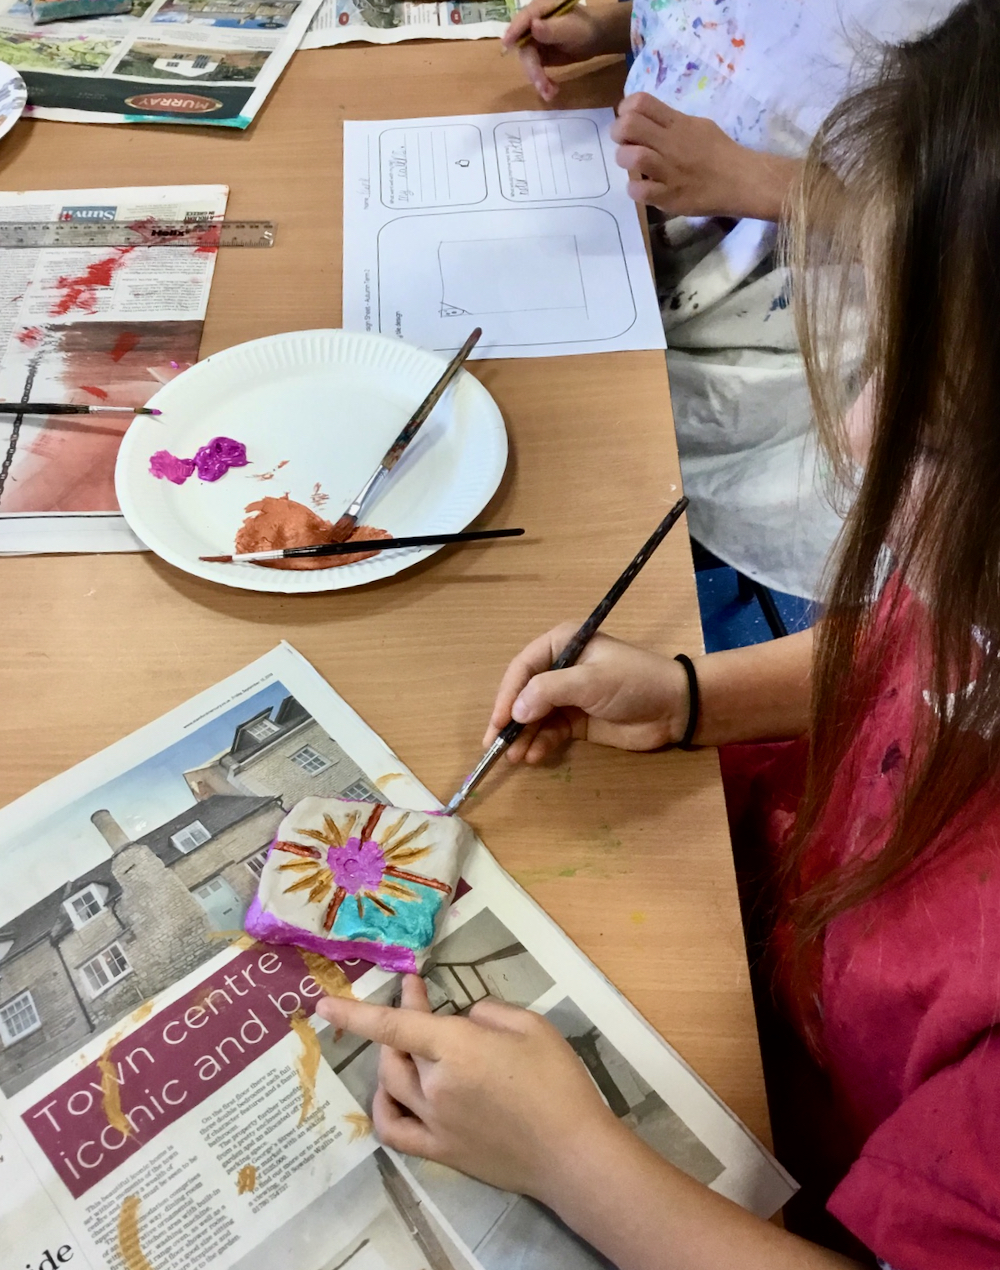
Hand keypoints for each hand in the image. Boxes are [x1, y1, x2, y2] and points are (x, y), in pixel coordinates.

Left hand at [317, 975, 620, 1202]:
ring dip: (394, 1057)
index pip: (394, 1025)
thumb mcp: (531, 1026)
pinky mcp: (441, 1150)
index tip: (324, 1002)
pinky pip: (396, 1129)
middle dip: (401, 1016)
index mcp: (456, 1048)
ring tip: (415, 1042)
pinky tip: (393, 1094)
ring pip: (392, 1084)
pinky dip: (385, 1108)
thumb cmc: (558, 1082)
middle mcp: (435, 1085)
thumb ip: (489, 1012)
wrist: (573, 1153)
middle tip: (420, 996)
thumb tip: (465, 1019)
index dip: (355, 1013)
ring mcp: (434, 1122)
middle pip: (396, 1049)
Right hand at [483, 624, 689, 761]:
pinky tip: (534, 756)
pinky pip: (550, 732)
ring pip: (534, 716)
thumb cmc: (634, 682)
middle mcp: (560, 668)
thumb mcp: (590, 681)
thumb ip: (549, 692)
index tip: (499, 720)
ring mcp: (568, 696)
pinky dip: (540, 744)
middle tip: (495, 745)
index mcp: (562, 644)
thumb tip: (515, 711)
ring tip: (514, 757)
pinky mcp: (577, 721)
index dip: (507, 694)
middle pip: (524, 693)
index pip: (523, 668)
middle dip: (510, 719)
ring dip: (523, 736)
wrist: (675, 708)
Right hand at [502, 0, 629, 102]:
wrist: (595, 38)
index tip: (506, 45)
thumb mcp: (570, 28)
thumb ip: (552, 29)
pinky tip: (551, 90)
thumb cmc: (585, 28)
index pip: (522, 20)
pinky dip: (541, 82)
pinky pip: (534, 70)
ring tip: (550, 93)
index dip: (513, 32)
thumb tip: (534, 26)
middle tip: (542, 86)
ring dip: (537, 79)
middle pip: (524, 47)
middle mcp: (532, 24)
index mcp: (539, 10)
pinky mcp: (538, 55)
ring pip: (528, 62)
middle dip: (532, 69)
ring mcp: (533, 41)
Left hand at [610, 92, 799, 219]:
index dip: (625, 109)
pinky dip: (634, 188)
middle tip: (624, 142)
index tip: (628, 119)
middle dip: (618, 132)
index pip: (641, 102)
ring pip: (632, 156)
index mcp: (678, 123)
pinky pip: (640, 191)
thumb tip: (647, 121)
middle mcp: (671, 143)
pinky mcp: (670, 196)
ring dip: (624, 159)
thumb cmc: (720, 152)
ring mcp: (669, 171)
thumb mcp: (698, 126)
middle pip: (629, 125)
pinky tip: (642, 187)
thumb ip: (672, 123)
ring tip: (632, 166)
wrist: (742, 181)